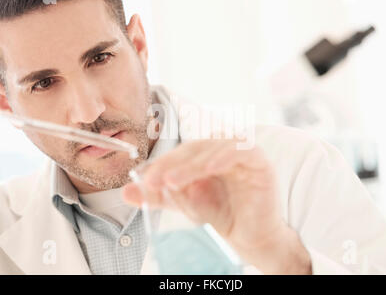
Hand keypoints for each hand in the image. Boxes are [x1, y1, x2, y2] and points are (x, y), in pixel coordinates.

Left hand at [123, 139, 311, 273]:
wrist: (249, 237)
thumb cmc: (220, 215)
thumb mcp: (183, 204)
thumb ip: (158, 196)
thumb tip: (126, 192)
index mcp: (206, 153)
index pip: (181, 152)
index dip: (162, 163)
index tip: (145, 179)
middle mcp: (222, 149)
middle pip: (195, 147)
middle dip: (172, 163)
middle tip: (154, 180)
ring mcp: (242, 153)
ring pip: (214, 147)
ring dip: (192, 164)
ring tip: (172, 181)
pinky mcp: (259, 161)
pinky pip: (242, 151)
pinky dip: (224, 156)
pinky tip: (209, 169)